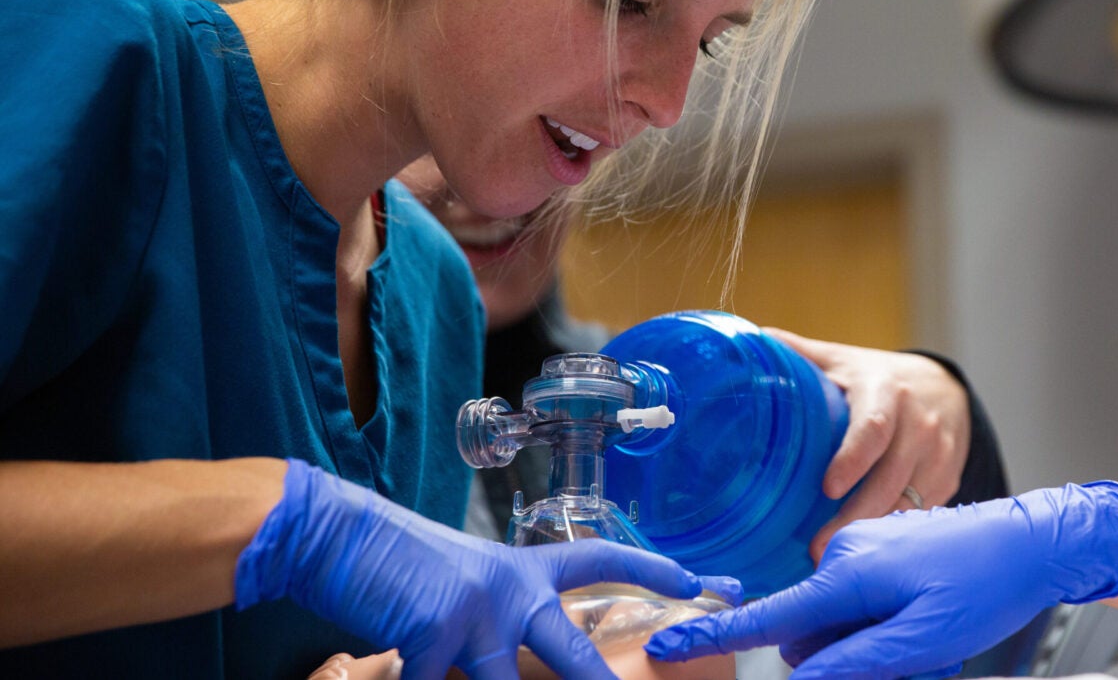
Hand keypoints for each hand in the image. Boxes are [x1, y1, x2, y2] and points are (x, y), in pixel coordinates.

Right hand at [237, 459, 720, 679]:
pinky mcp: (433, 636)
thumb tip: (517, 650)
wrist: (338, 536)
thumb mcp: (465, 578)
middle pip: (571, 650)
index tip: (694, 579)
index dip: (651, 568)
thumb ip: (499, 611)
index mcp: (521, 569)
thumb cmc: (401, 562)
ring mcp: (473, 615)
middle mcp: (508, 590)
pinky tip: (418, 674)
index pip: (601, 560)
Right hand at [645, 482, 1117, 679]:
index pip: (770, 616)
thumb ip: (857, 660)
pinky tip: (928, 619)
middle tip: (914, 657)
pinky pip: (861, 600)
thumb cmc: (987, 583)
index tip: (669, 648)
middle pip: (811, 631)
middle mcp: (846, 553)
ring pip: (839, 619)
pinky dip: (884, 620)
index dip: (717, 637)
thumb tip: (803, 679)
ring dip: (871, 640)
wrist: (1035, 539)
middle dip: (846, 655)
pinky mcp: (882, 549)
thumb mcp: (923, 639)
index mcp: (848, 573)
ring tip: (930, 637)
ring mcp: (863, 548)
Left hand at [762, 327, 970, 560]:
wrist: (944, 388)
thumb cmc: (877, 378)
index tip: (828, 488)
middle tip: (820, 548)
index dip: (853, 459)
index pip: (874, 429)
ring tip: (838, 559)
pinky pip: (921, 514)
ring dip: (874, 534)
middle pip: (890, 479)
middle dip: (856, 517)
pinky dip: (895, 534)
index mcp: (886, 392)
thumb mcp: (841, 359)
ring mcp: (938, 456)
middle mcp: (919, 425)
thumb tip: (746, 339)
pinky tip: (870, 552)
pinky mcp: (948, 481)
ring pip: (908, 504)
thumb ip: (797, 353)